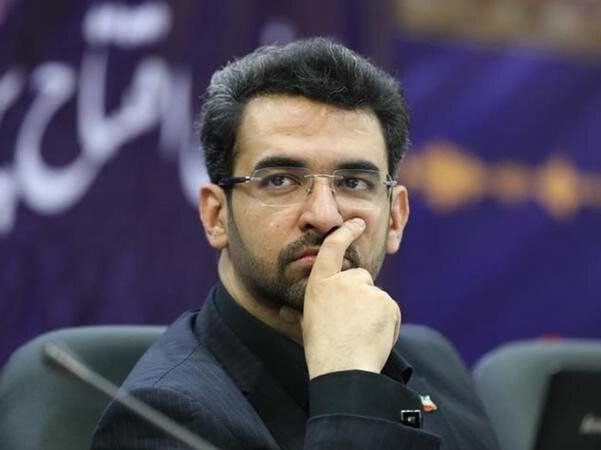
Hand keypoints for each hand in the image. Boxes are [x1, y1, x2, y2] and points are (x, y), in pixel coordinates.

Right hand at [301, 218, 400, 378]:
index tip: (356, 223)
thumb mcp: (306, 324)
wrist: (342, 367)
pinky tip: (375, 337)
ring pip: (376, 296)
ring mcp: (366, 289)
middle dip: (361, 295)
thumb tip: (283, 314)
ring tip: (362, 334)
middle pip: (361, 277)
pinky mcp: (385, 301)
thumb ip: (300, 313)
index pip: (332, 248)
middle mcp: (343, 280)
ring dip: (374, 312)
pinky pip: (390, 310)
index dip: (345, 233)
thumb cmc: (321, 349)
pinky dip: (387, 323)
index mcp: (321, 283)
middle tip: (353, 321)